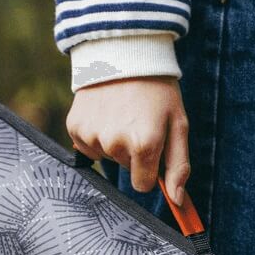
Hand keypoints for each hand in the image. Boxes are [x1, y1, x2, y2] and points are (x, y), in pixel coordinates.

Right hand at [66, 77, 190, 204]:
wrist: (124, 53)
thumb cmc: (157, 91)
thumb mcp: (177, 125)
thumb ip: (179, 166)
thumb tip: (178, 201)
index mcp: (144, 145)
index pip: (143, 184)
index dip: (150, 170)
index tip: (153, 149)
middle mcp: (115, 144)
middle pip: (125, 168)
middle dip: (134, 152)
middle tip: (139, 121)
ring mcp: (92, 135)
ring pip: (107, 157)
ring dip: (115, 141)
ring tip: (122, 112)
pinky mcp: (75, 127)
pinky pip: (88, 146)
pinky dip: (96, 134)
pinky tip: (105, 112)